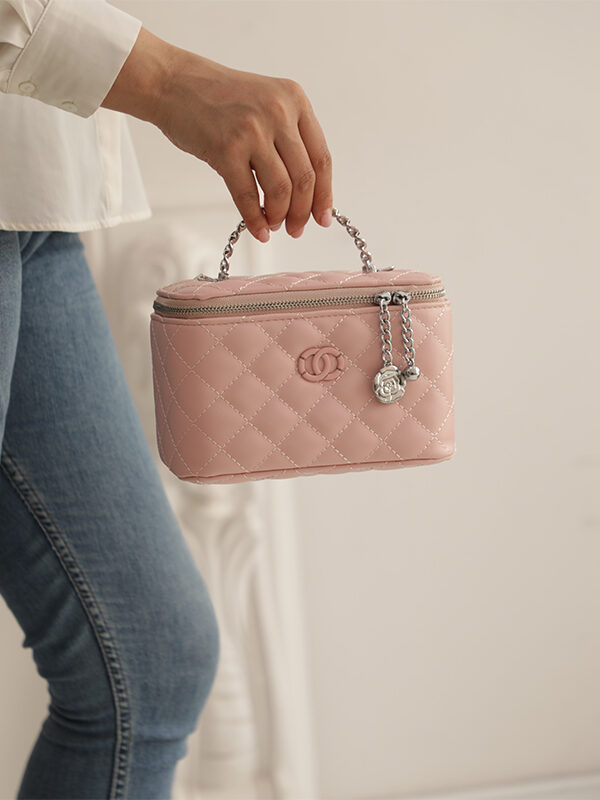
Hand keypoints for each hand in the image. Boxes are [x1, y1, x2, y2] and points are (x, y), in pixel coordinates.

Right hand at [103, 28, 332, 241]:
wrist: (172, 82)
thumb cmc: (217, 98)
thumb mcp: (266, 102)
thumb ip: (288, 136)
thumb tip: (306, 190)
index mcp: (295, 100)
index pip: (321, 158)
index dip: (325, 195)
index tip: (323, 217)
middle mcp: (278, 112)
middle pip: (304, 178)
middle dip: (303, 212)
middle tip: (296, 229)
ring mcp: (252, 130)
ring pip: (281, 190)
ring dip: (280, 216)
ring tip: (274, 225)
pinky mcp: (226, 149)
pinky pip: (248, 196)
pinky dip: (255, 220)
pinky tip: (259, 231)